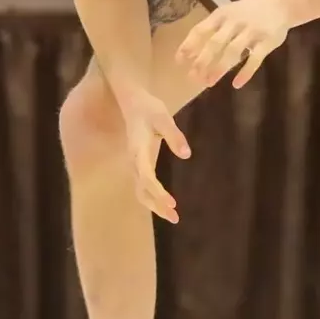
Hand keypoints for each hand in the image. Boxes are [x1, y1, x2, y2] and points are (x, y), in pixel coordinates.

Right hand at [113, 84, 191, 222]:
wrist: (133, 102)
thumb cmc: (148, 108)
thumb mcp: (163, 117)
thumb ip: (174, 135)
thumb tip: (187, 155)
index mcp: (137, 150)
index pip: (145, 176)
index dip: (157, 192)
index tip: (172, 203)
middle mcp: (134, 161)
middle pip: (141, 189)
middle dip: (157, 205)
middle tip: (175, 217)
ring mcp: (136, 164)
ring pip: (141, 191)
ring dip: (155, 205)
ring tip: (173, 216)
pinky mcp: (140, 164)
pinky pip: (144, 186)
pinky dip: (154, 198)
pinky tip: (167, 204)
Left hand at [175, 0, 289, 87]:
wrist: (281, 2)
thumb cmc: (248, 11)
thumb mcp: (228, 14)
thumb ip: (212, 29)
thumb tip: (190, 52)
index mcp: (222, 15)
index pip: (201, 30)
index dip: (189, 45)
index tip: (179, 61)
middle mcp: (235, 22)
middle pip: (215, 43)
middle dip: (202, 61)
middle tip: (193, 78)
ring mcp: (252, 31)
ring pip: (233, 51)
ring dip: (220, 68)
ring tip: (209, 82)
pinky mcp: (267, 41)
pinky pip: (255, 59)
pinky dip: (246, 72)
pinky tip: (237, 84)